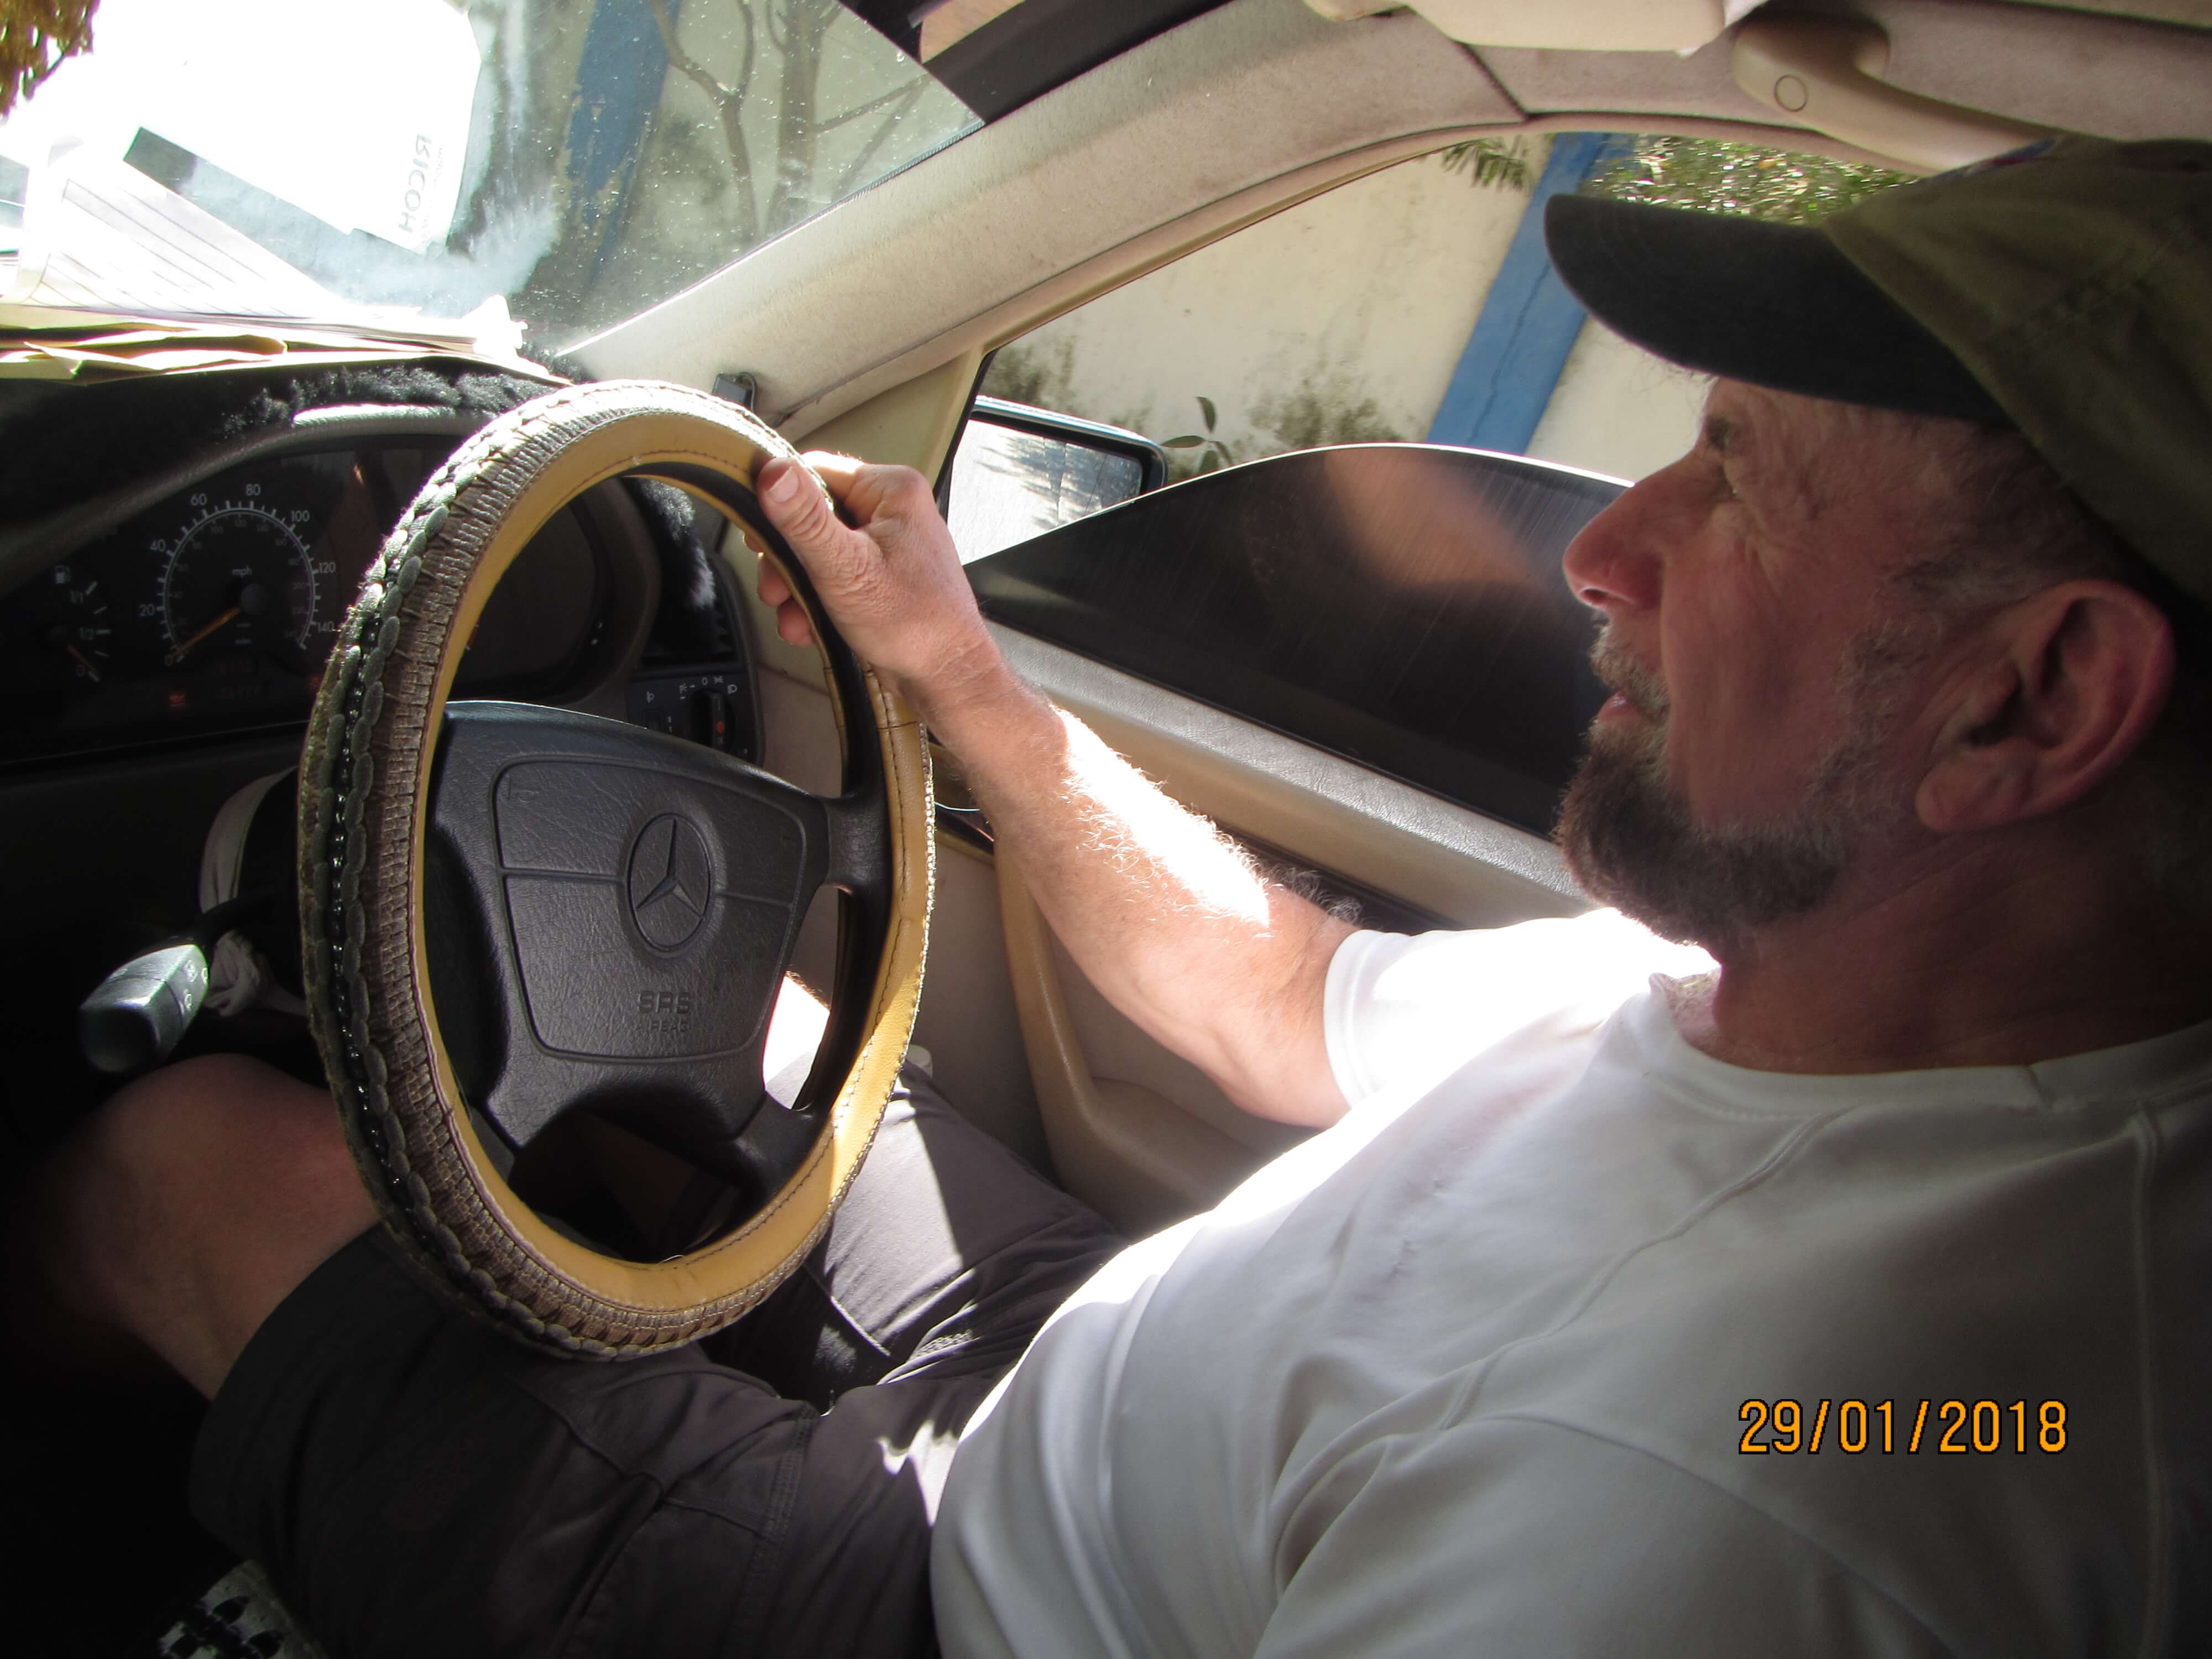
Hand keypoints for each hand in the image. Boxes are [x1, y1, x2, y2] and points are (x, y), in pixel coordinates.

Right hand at [754, 453, 1007, 718]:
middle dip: (787, 560)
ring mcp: (888, 543)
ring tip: (795, 616)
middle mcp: (893, 509)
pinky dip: (817, 600)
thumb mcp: (844, 567)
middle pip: (811, 515)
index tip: (759, 538)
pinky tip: (811, 625)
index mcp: (891, 489)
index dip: (779, 505)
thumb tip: (772, 471)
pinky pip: (835, 574)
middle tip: (776, 588)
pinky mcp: (882, 573)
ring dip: (798, 587)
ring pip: (818, 550)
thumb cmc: (913, 625)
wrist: (947, 677)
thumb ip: (805, 519)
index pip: (814, 471)